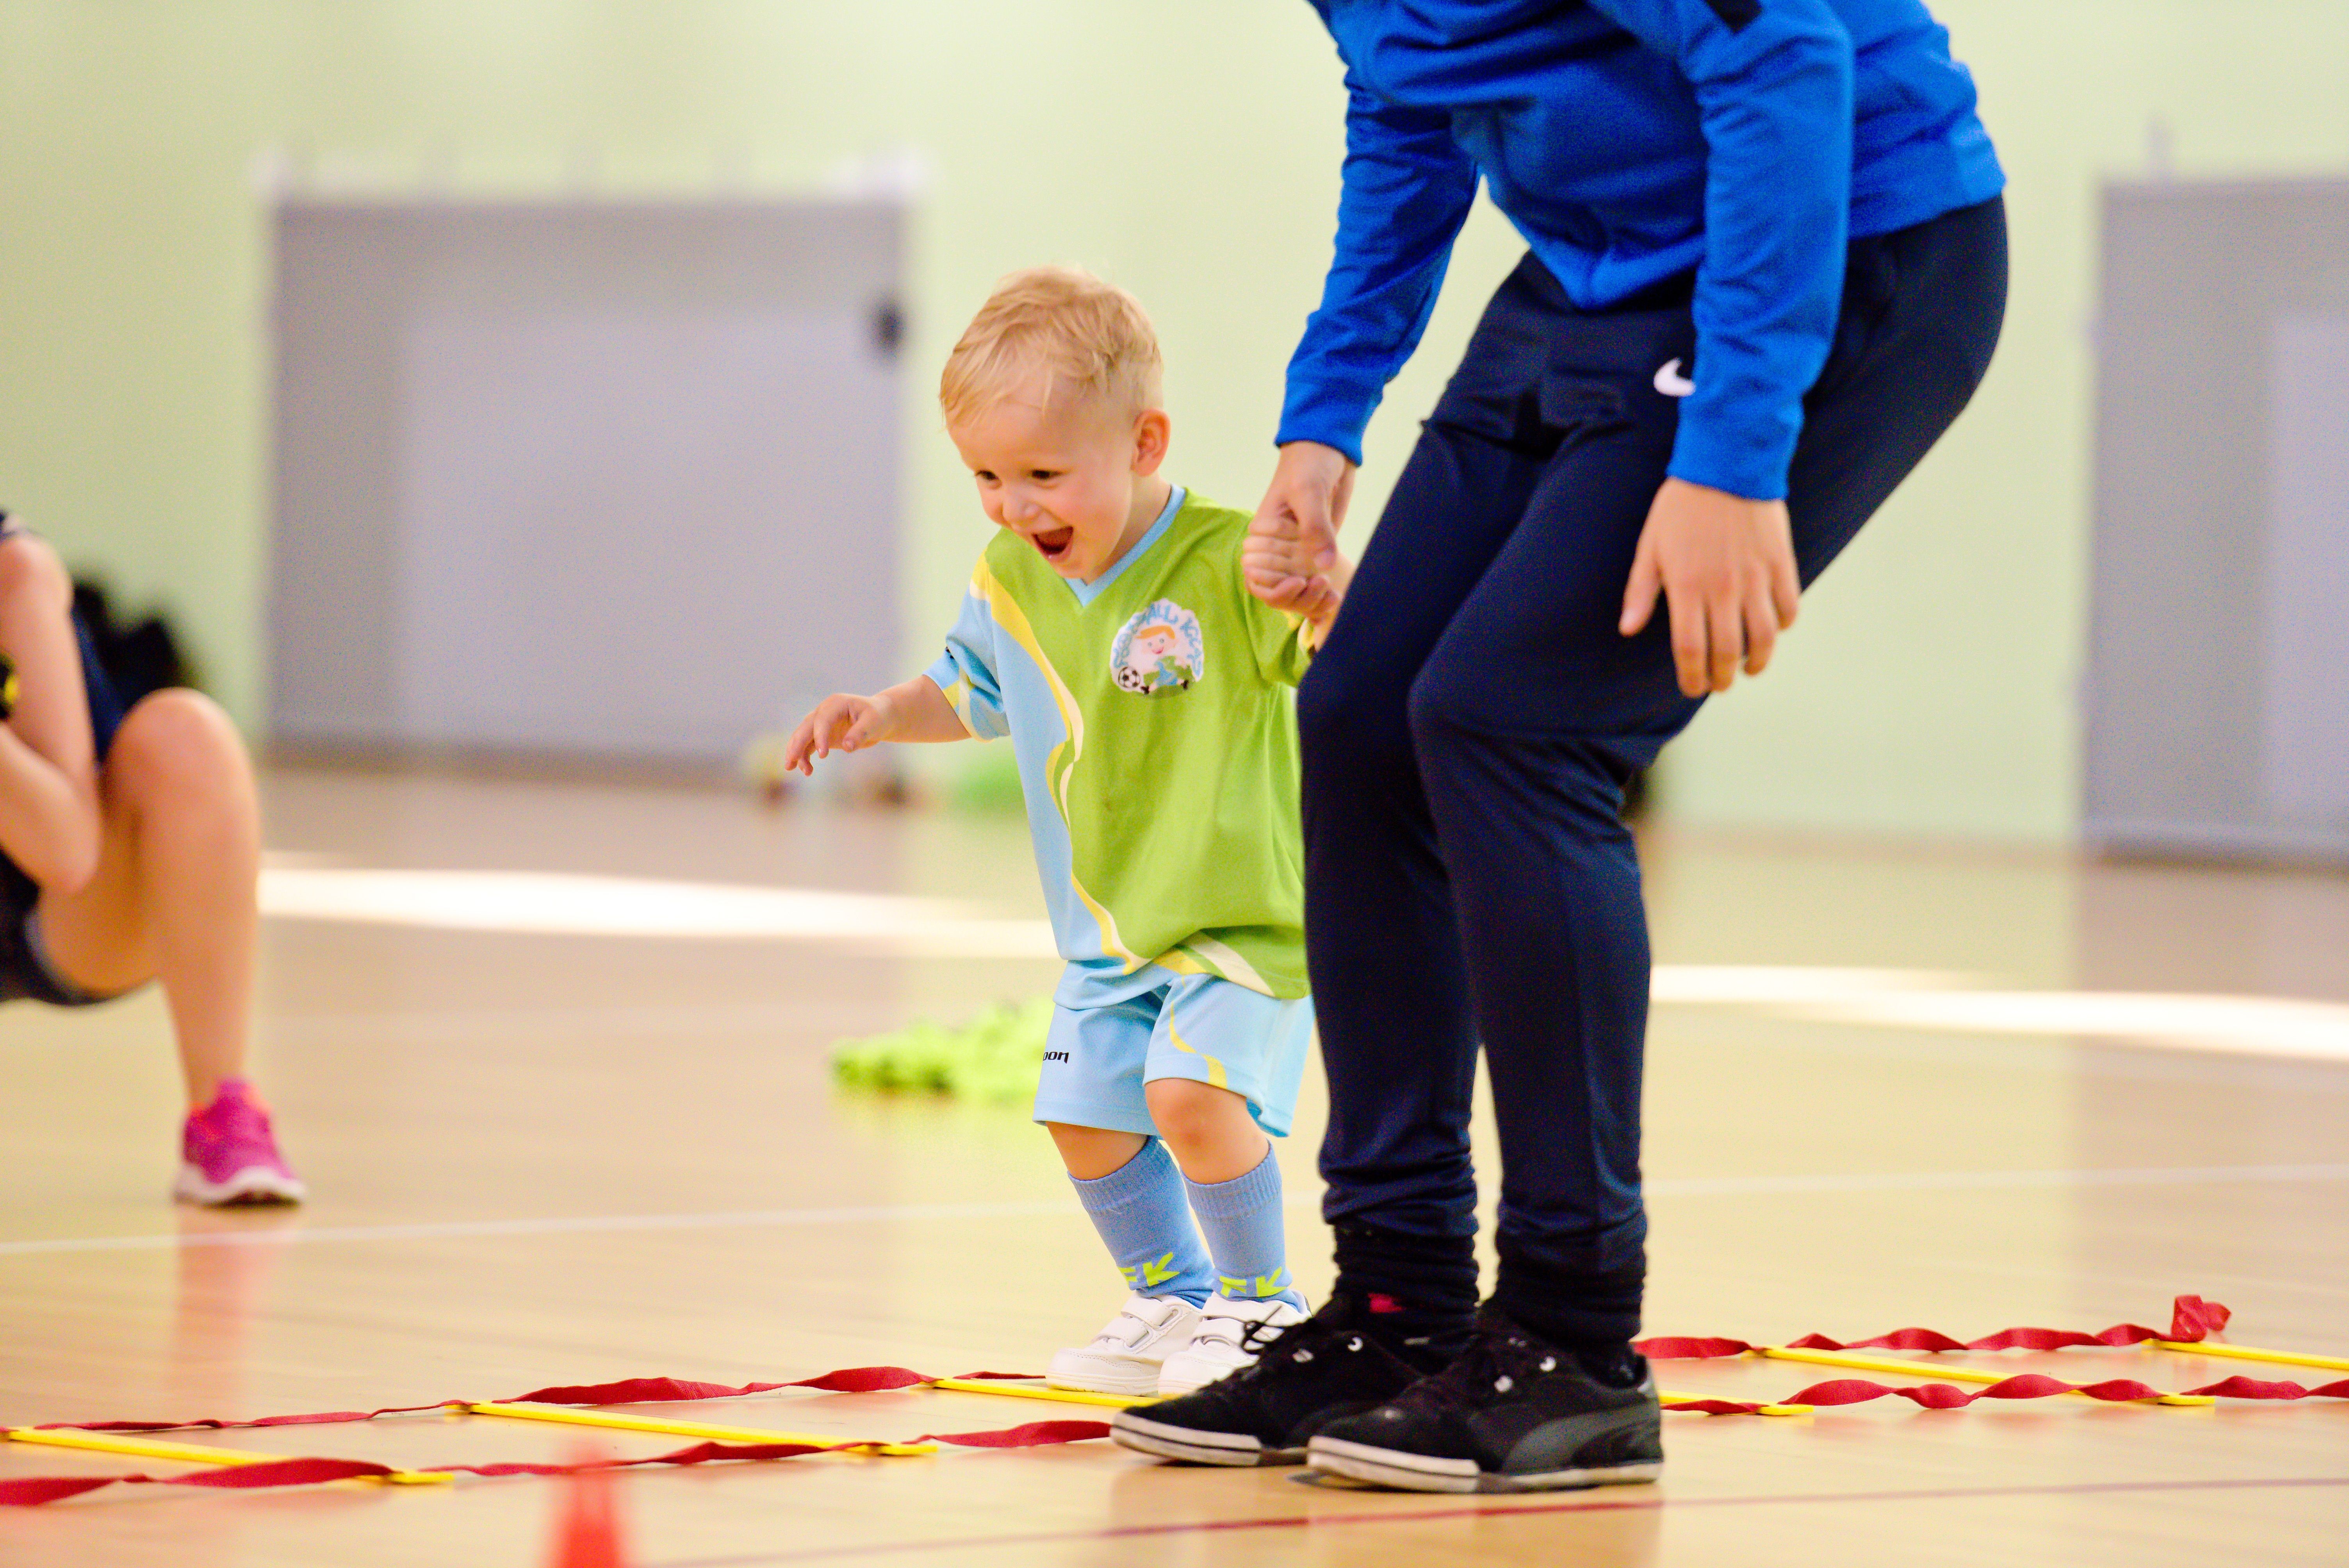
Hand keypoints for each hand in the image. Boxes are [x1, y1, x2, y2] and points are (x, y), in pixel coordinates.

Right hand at [782, 691, 898, 775]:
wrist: (880, 717)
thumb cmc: (878, 716)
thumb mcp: (874, 723)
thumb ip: (860, 733)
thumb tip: (847, 747)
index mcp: (836, 703)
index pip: (822, 719)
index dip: (820, 736)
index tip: (823, 756)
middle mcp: (824, 711)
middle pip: (806, 727)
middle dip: (797, 744)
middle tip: (791, 761)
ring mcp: (821, 723)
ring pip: (803, 737)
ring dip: (796, 752)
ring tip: (792, 768)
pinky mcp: (822, 735)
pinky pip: (809, 746)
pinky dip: (804, 757)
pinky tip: (806, 771)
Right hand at [1245, 441, 1355, 620]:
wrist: (1330, 448)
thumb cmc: (1309, 464)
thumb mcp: (1308, 492)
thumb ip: (1315, 528)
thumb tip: (1323, 566)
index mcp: (1263, 532)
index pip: (1258, 575)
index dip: (1274, 588)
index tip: (1297, 585)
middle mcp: (1278, 544)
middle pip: (1278, 586)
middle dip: (1296, 596)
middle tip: (1321, 587)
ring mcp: (1298, 547)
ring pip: (1298, 585)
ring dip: (1312, 597)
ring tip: (1332, 595)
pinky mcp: (1318, 547)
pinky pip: (1317, 575)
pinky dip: (1324, 588)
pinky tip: (1337, 594)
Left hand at [1618, 478, 1801, 696]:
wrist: (1727, 463)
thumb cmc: (1681, 506)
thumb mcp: (1650, 546)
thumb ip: (1641, 591)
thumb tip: (1628, 629)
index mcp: (1686, 587)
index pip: (1690, 650)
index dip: (1692, 677)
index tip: (1692, 688)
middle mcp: (1723, 588)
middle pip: (1727, 652)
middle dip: (1722, 678)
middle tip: (1720, 684)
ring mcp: (1756, 578)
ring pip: (1763, 638)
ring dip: (1758, 662)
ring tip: (1750, 669)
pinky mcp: (1781, 564)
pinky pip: (1788, 608)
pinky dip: (1781, 627)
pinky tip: (1770, 631)